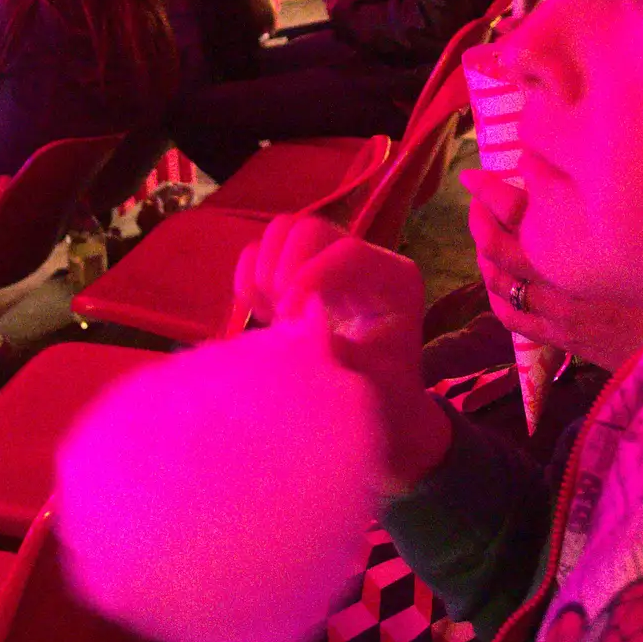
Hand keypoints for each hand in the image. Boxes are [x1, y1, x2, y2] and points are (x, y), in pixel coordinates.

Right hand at [234, 215, 450, 490]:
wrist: (378, 412)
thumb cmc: (383, 399)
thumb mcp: (367, 384)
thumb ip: (335, 352)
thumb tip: (298, 322)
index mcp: (393, 281)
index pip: (348, 251)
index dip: (312, 277)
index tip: (290, 320)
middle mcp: (364, 262)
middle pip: (310, 229)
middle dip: (285, 270)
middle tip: (281, 318)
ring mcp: (327, 264)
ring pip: (283, 231)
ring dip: (264, 271)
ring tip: (271, 316)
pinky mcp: (298, 275)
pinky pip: (261, 253)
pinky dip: (249, 279)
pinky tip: (261, 315)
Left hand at [462, 168, 642, 370]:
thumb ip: (606, 210)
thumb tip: (579, 179)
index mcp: (577, 246)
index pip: (517, 212)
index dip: (489, 191)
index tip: (476, 176)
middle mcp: (557, 280)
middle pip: (497, 246)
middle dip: (481, 219)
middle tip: (478, 199)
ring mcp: (554, 313)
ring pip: (498, 282)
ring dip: (485, 255)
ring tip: (486, 235)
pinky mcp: (559, 338)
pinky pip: (511, 317)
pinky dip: (495, 295)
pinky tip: (497, 283)